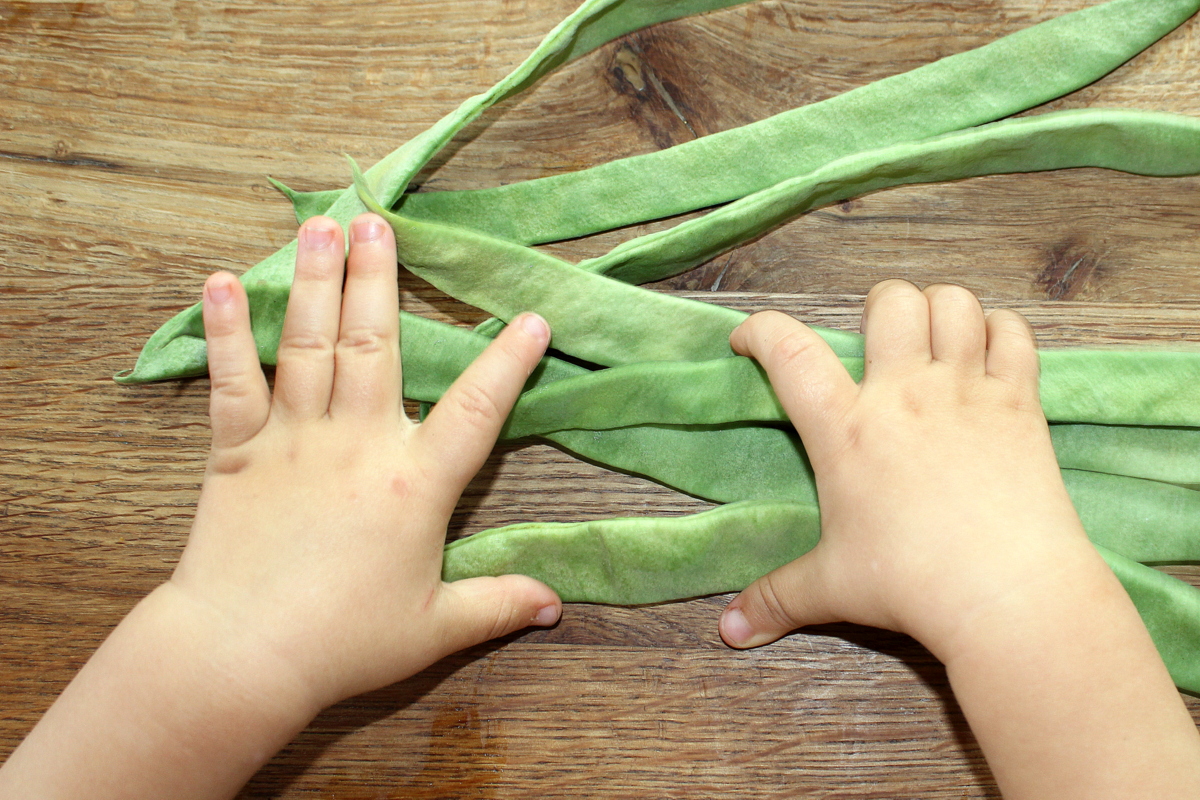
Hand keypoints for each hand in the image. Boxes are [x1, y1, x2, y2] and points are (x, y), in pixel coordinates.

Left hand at [173, 212, 560, 711]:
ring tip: (323, 224)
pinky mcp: (236, 448)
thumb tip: (557, 604)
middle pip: (377, 343)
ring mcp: (294, 438)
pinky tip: (223, 280)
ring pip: (310, 344)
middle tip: (381, 221)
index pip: (477, 411)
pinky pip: (232, 379)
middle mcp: (358, 442)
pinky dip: (227, 330)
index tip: (533, 317)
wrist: (243, 655)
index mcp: (414, 482)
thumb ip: (497, 604)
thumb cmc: (343, 642)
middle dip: (379, 277)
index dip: (509, 362)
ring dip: (318, 280)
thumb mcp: (434, 629)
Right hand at [718, 280, 1087, 653]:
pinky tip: (989, 353)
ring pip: (954, 303)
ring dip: (939, 311)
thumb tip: (729, 631)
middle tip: (877, 342)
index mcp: (845, 428)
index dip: (760, 329)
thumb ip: (775, 598)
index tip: (748, 340)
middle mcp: (904, 392)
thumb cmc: (911, 584)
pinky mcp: (1019, 402)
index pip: (788, 350)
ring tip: (933, 340)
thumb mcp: (830, 588)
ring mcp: (966, 390)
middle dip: (878, 307)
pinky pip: (1014, 333)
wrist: (1006, 593)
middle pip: (890, 300)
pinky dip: (1000, 330)